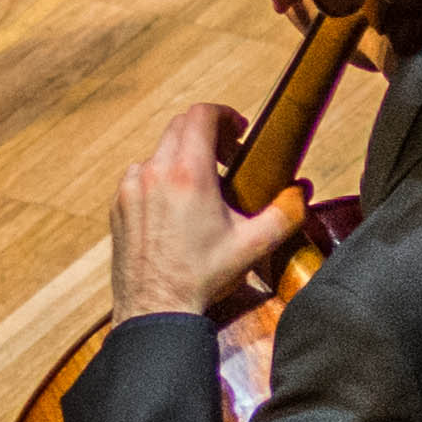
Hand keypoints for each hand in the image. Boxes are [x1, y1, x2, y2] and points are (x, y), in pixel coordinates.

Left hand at [109, 97, 310, 327]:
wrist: (156, 307)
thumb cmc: (203, 275)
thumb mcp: (254, 244)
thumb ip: (285, 212)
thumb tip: (302, 190)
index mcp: (187, 174)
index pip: (201, 115)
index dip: (224, 114)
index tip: (239, 129)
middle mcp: (153, 173)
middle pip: (179, 127)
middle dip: (207, 135)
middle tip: (229, 158)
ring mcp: (131, 188)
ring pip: (159, 153)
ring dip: (183, 158)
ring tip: (205, 187)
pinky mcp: (119, 205)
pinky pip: (140, 177)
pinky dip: (160, 180)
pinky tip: (177, 208)